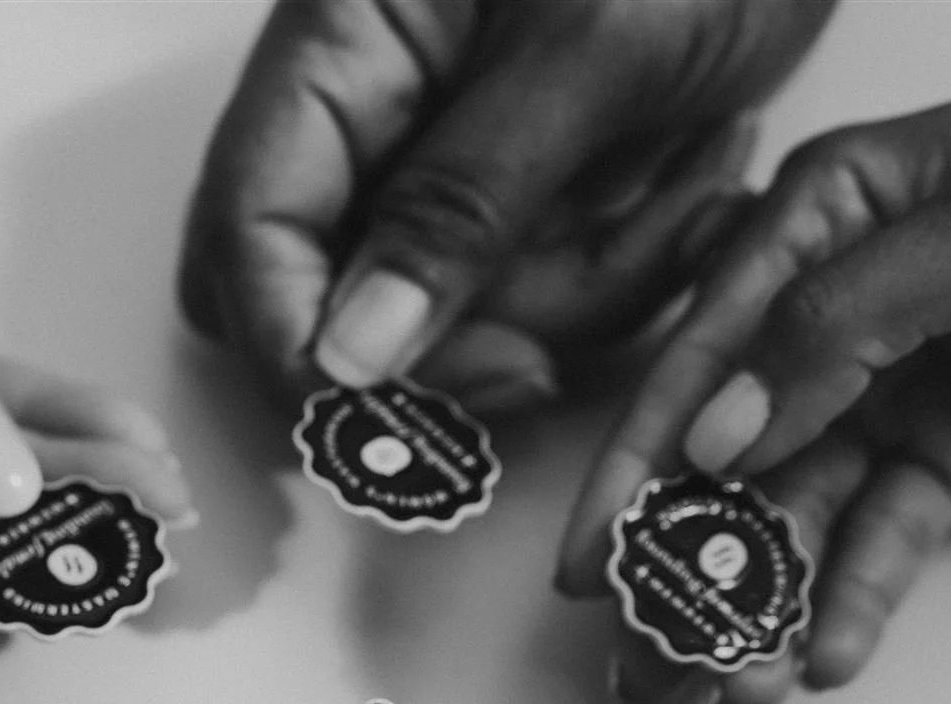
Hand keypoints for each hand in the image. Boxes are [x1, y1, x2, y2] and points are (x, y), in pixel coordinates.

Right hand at [179, 0, 831, 407]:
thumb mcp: (594, 43)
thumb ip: (463, 202)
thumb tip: (351, 354)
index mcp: (340, 45)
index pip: (249, 224)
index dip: (294, 339)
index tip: (391, 412)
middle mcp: (370, 113)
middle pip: (322, 297)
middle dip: (440, 352)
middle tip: (548, 351)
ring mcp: (447, 160)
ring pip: (450, 317)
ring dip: (579, 295)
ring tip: (696, 188)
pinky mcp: (528, 192)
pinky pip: (537, 294)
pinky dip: (624, 270)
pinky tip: (700, 179)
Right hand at [558, 90, 950, 703]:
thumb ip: (836, 322)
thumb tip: (716, 428)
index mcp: (828, 215)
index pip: (705, 346)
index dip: (639, 456)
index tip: (589, 550)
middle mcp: (839, 309)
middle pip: (732, 446)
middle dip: (680, 556)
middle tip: (636, 649)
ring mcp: (894, 387)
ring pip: (799, 510)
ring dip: (758, 600)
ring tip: (725, 684)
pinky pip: (886, 539)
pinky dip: (856, 602)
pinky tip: (826, 659)